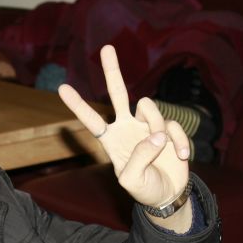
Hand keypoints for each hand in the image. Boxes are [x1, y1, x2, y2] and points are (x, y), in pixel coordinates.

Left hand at [58, 45, 190, 208]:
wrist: (168, 194)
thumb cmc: (144, 189)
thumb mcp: (131, 180)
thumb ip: (139, 157)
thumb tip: (155, 135)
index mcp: (112, 140)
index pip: (92, 120)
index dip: (78, 105)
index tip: (62, 88)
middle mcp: (128, 127)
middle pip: (118, 93)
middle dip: (112, 71)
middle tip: (107, 48)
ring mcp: (148, 126)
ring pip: (149, 107)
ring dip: (157, 127)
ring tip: (162, 149)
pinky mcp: (169, 129)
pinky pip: (173, 125)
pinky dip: (179, 141)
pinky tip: (180, 157)